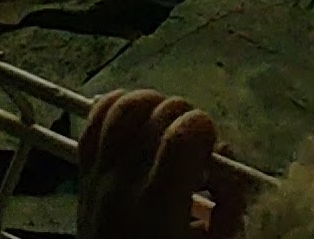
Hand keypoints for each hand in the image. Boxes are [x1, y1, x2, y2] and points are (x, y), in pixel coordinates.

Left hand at [76, 90, 245, 238]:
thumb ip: (229, 207)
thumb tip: (227, 167)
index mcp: (157, 208)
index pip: (183, 132)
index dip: (206, 129)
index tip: (211, 151)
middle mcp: (123, 185)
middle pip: (160, 112)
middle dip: (186, 118)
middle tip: (194, 148)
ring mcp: (98, 176)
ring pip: (125, 106)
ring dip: (153, 106)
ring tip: (166, 128)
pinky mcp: (83, 175)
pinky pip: (94, 120)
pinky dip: (117, 106)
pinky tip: (137, 122)